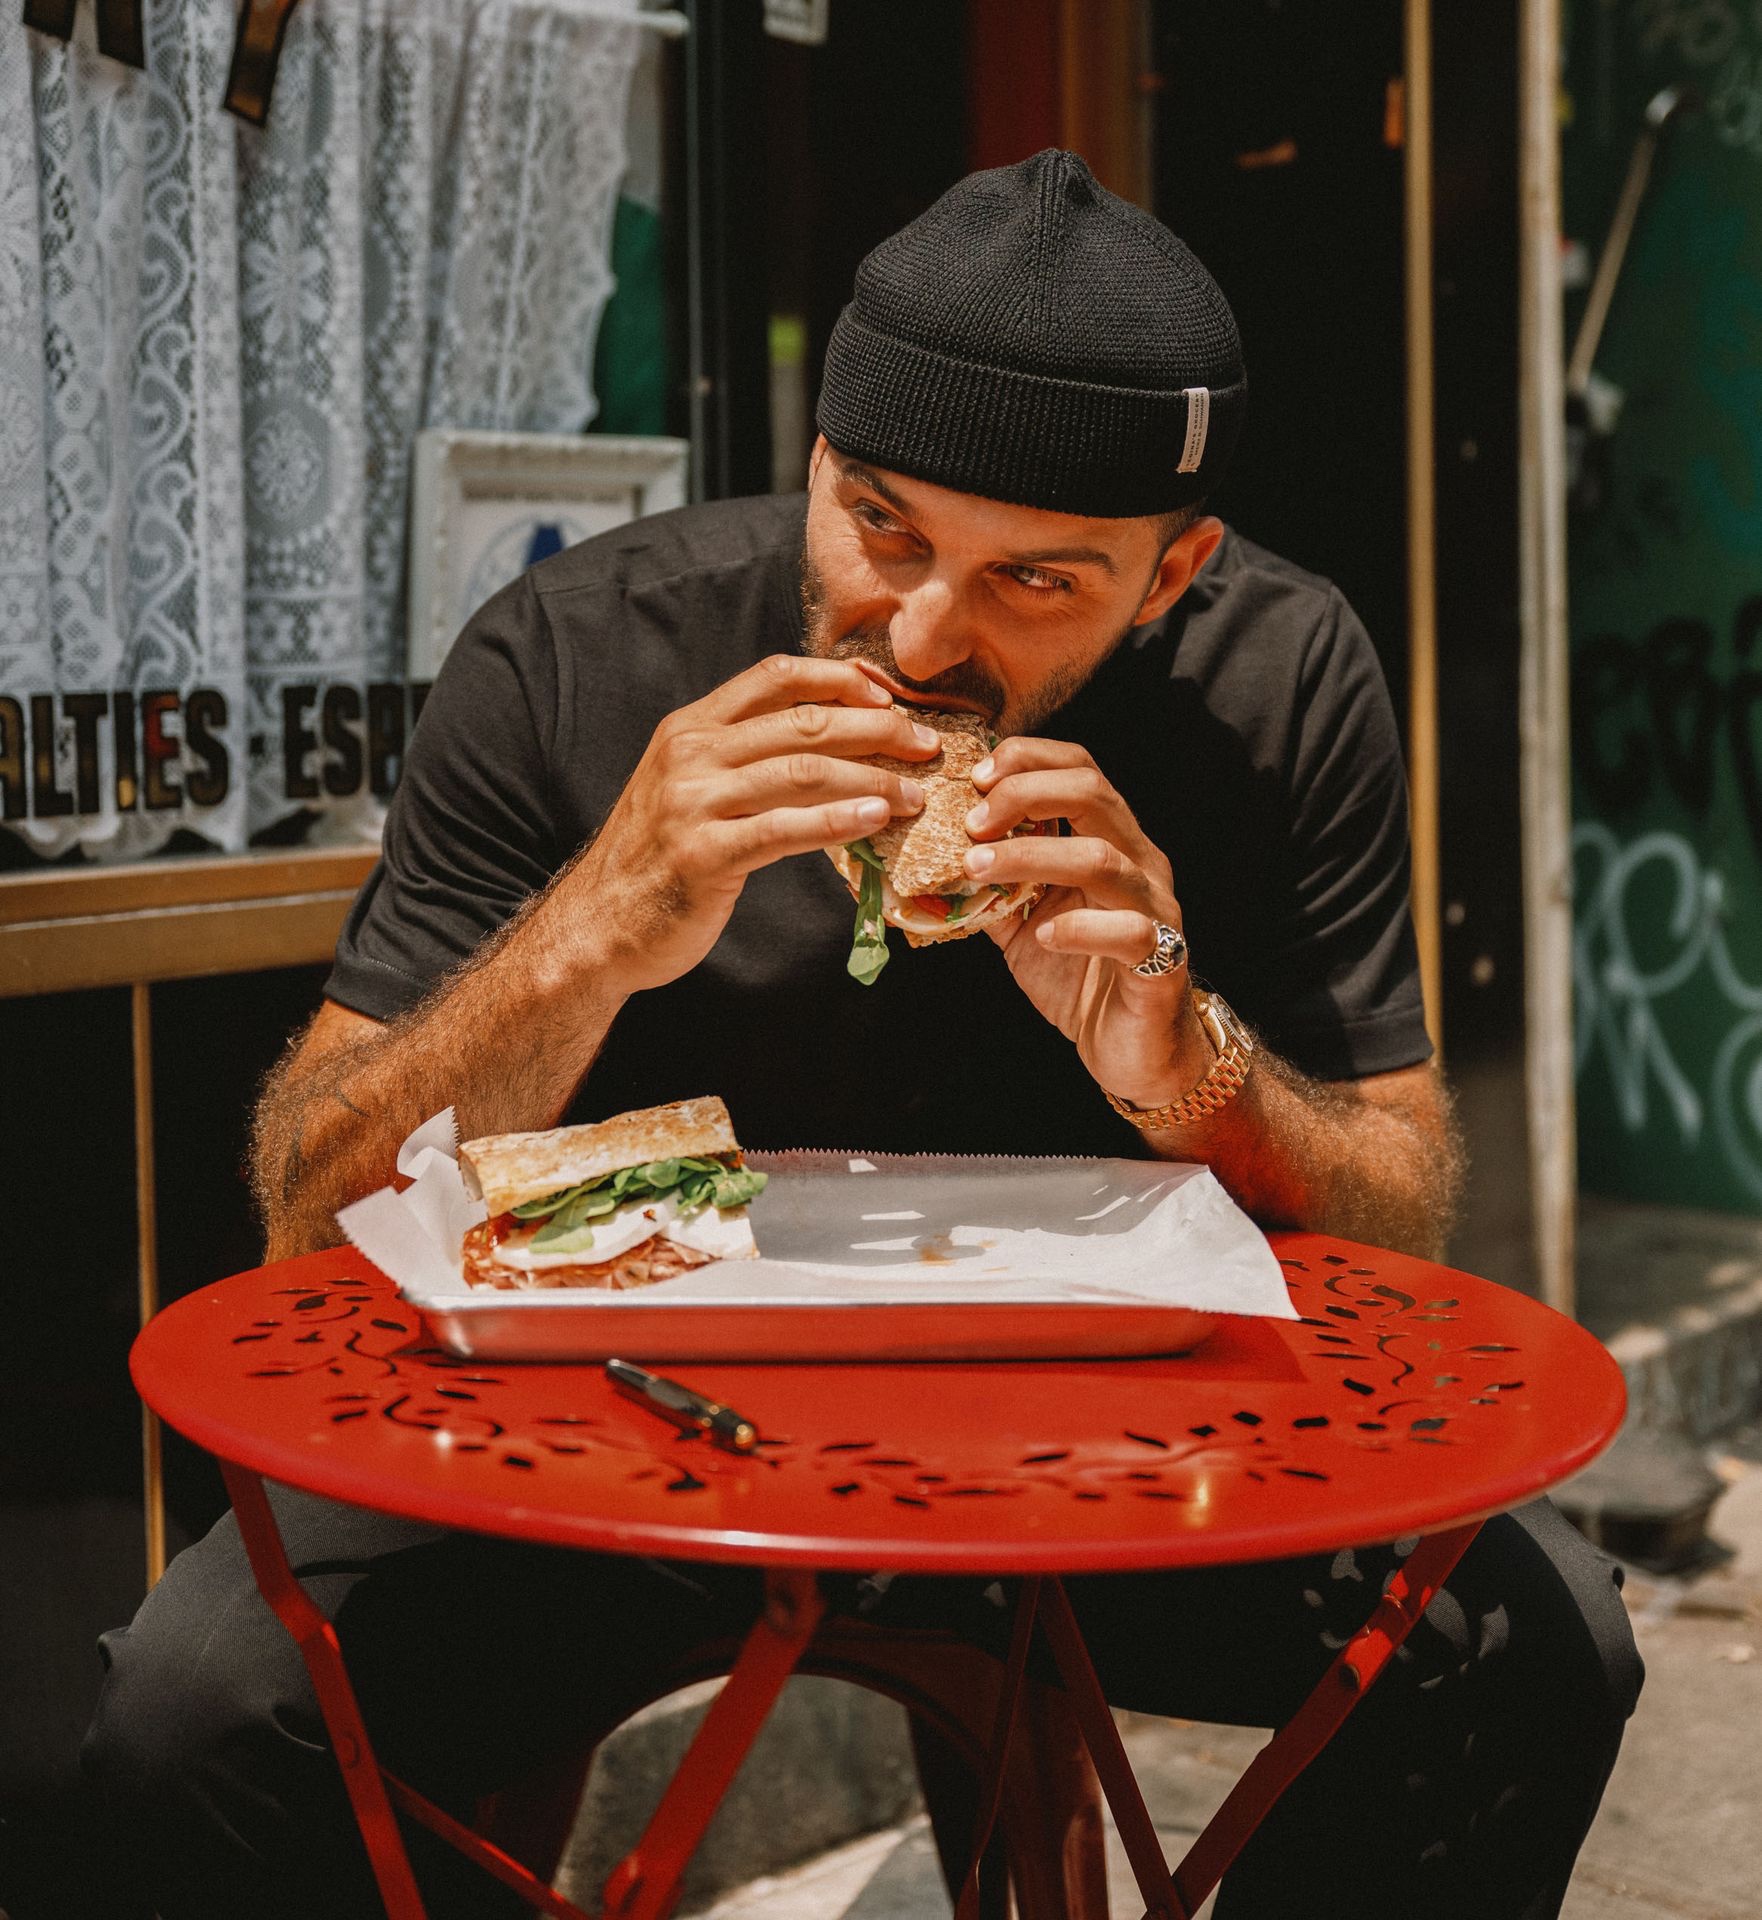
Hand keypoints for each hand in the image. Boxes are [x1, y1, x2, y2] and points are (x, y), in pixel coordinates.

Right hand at [553, 655, 937, 994]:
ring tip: (914, 793)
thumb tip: (826, 741)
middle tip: (925, 745)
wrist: (597, 926)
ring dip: (872, 779)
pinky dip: (839, 822)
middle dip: (877, 728)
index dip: (840, 678)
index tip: (889, 695)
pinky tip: (876, 821)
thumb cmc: (657, 858)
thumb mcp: (690, 788)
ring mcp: (694, 803)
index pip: (776, 676)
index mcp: (690, 728)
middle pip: (804, 722)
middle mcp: (690, 754)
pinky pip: (785, 829)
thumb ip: (742, 758)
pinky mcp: (704, 855)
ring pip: (804, 772)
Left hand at [963, 737, 1212, 1109]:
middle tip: (971, 822)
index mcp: (1108, 841)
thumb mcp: (1022, 923)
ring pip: (1103, 859)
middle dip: (1025, 794)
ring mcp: (1154, 908)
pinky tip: (1045, 935)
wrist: (1132, 1049)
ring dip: (1033, 855)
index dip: (1026, 760)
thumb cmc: (1080, 978)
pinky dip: (1082, 927)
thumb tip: (924, 862)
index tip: (972, 779)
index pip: (1078, 769)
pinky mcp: (1162, 960)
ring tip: (980, 868)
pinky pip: (1129, 932)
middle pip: (1093, 793)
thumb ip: (988, 887)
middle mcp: (1138, 863)